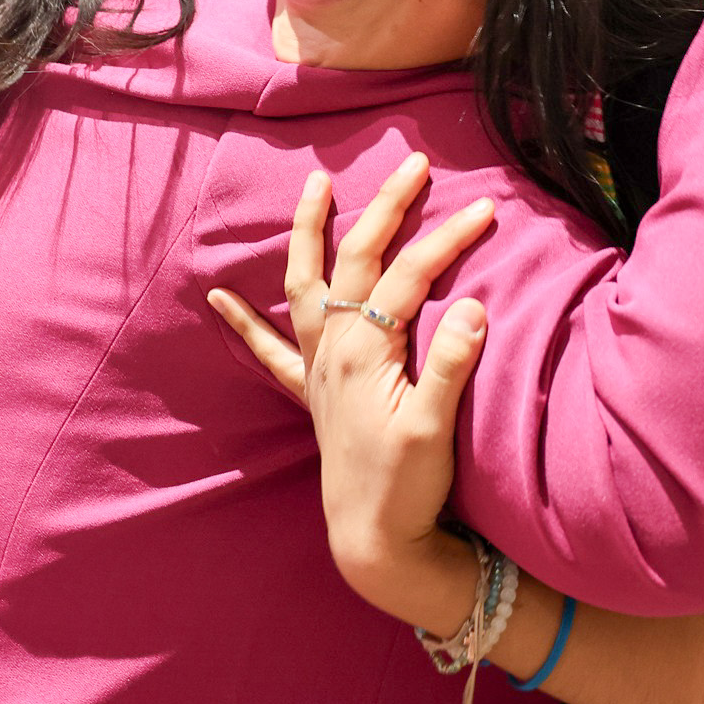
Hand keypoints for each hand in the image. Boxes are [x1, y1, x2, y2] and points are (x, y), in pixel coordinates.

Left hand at [207, 154, 495, 622]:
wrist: (373, 539)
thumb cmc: (407, 486)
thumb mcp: (435, 427)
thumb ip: (449, 365)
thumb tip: (474, 306)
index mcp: (365, 351)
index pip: (410, 276)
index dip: (447, 239)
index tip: (486, 209)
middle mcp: (333, 350)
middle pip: (358, 259)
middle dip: (385, 206)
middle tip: (413, 163)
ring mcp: (318, 369)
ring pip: (305, 283)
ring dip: (308, 232)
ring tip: (313, 185)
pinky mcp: (313, 394)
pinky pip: (268, 350)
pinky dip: (243, 322)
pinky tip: (217, 299)